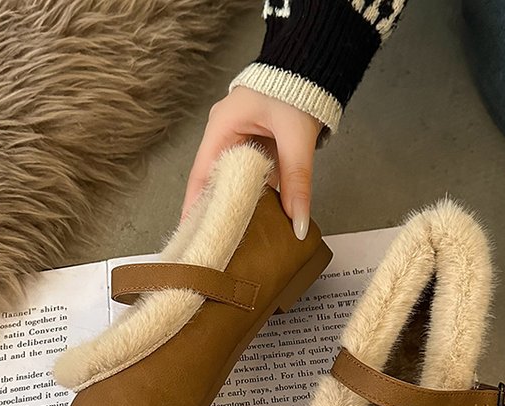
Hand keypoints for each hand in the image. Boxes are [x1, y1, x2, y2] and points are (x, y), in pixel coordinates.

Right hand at [182, 87, 321, 239]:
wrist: (313, 65)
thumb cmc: (296, 90)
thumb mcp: (296, 139)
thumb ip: (297, 182)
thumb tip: (298, 222)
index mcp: (222, 127)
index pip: (201, 174)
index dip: (194, 206)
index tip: (191, 232)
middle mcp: (225, 134)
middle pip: (214, 181)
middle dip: (215, 210)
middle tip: (214, 241)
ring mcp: (239, 139)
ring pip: (232, 180)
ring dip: (236, 204)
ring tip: (233, 235)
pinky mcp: (255, 144)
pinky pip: (249, 175)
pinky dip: (253, 194)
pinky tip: (257, 215)